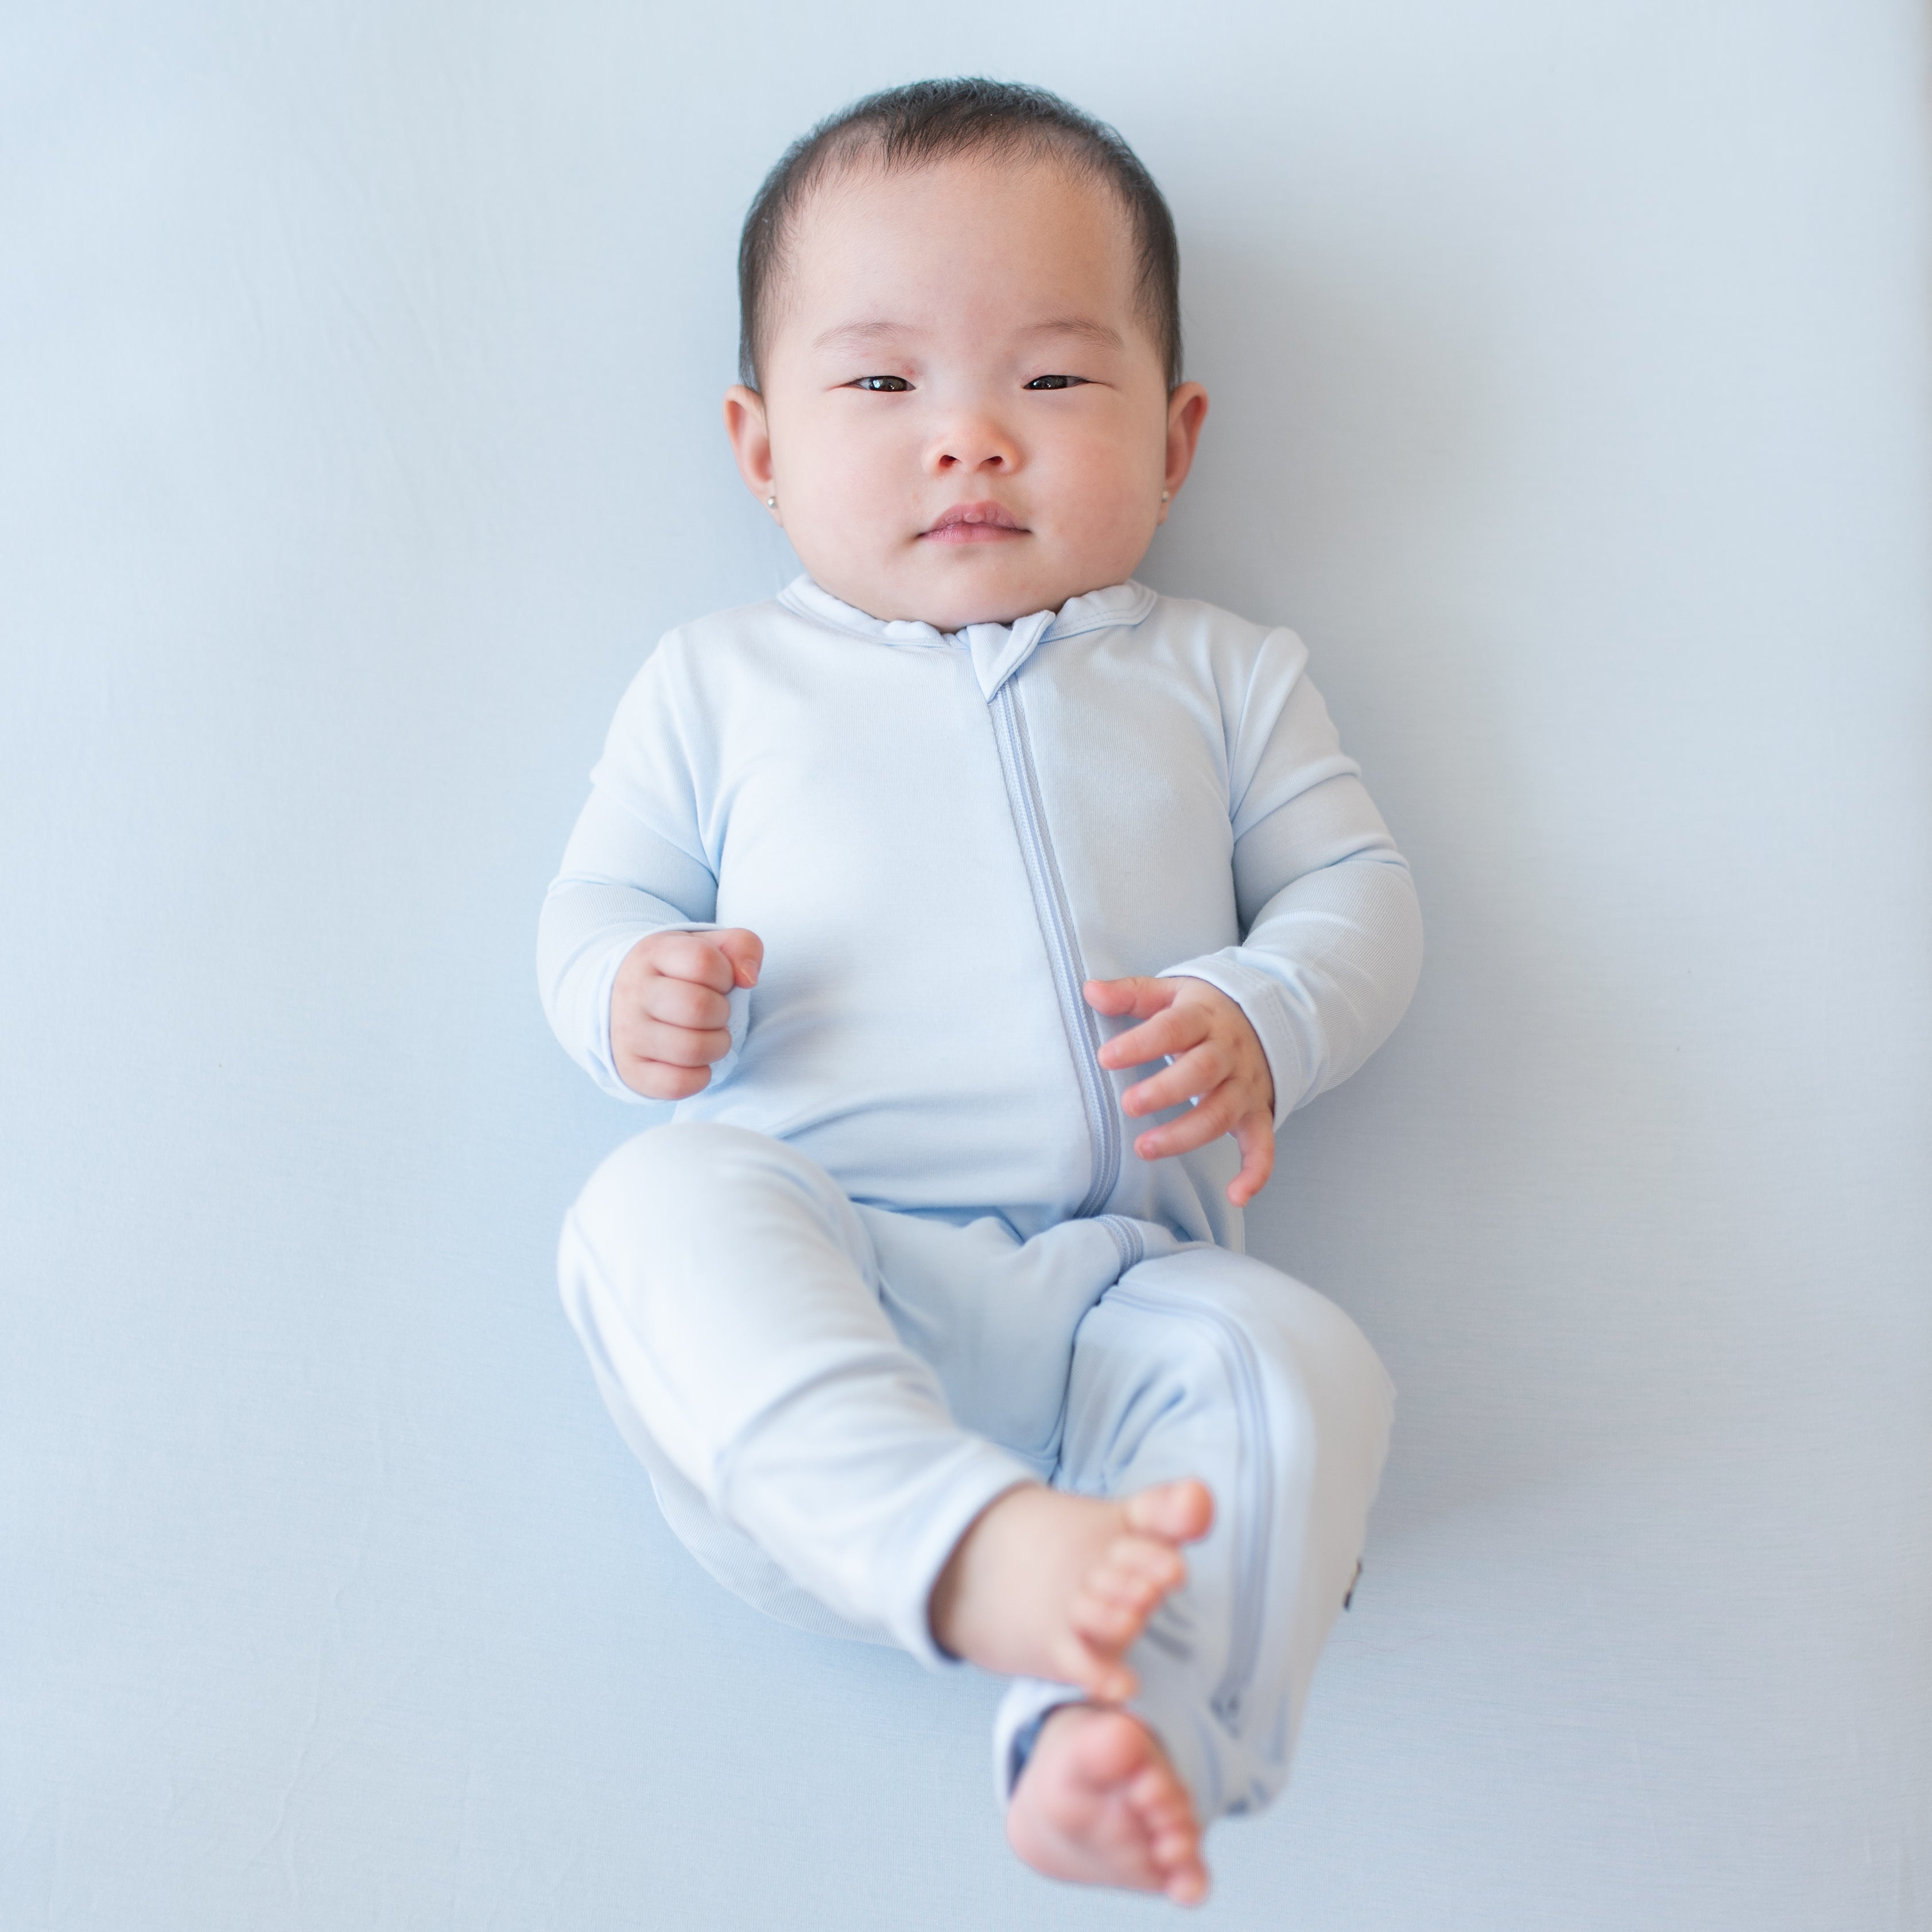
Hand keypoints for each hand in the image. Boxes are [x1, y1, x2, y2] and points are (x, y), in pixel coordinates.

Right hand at [611, 928, 762, 1100]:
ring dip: (717, 1046)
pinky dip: (700, 1077)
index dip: (725, 975)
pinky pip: (677, 1084)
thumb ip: (742, 946)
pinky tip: (697, 1061)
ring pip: (692, 1049)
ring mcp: (628, 1034)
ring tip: (710, 1037)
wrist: (624, 1002)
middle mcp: (633, 992)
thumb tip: (749, 979)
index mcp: (652, 953)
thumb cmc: (679, 974)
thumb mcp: (708, 947)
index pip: (704, 961)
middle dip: (723, 1013)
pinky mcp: (631, 1071)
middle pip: (699, 1007)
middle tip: (716, 1014)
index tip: (719, 982)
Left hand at [1083, 975, 1275, 1206]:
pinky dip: (1255, 1172)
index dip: (1141, 1042)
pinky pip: (1263, 1145)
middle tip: (1128, 1105)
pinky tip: (1236, 1196)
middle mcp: (1228, 1053)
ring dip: (1186, 1135)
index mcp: (1204, 1018)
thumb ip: (1131, 993)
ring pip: (1221, 1113)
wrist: (1269, 1018)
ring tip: (1145, 1148)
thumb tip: (1090, 990)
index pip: (1174, 1028)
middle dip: (1165, 1091)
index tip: (1106, 1057)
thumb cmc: (1205, 1012)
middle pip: (1201, 1072)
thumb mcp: (1171, 992)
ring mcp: (1245, 1086)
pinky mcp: (1257, 1113)